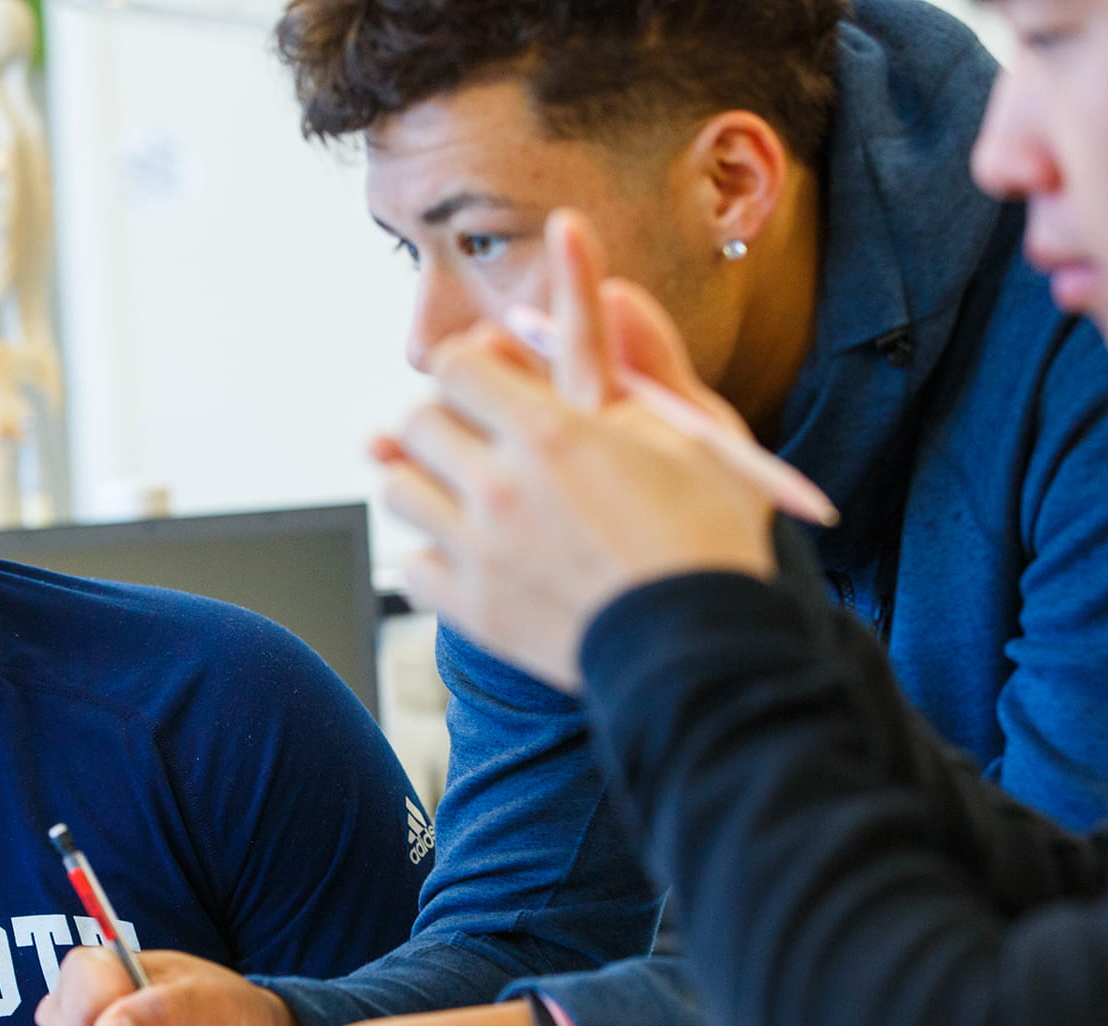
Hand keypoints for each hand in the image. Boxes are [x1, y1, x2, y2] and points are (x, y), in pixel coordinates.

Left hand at [375, 210, 777, 689]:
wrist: (700, 651)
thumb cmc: (709, 537)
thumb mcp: (697, 433)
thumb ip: (647, 356)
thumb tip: (612, 292)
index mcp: (551, 433)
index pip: (456, 366)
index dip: (472, 366)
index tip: (492, 379)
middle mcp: (501, 488)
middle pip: (415, 422)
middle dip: (442, 419)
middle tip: (475, 436)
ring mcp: (478, 551)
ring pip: (398, 490)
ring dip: (425, 482)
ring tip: (464, 494)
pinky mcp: (472, 608)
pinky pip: (410, 565)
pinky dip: (431, 557)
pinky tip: (469, 555)